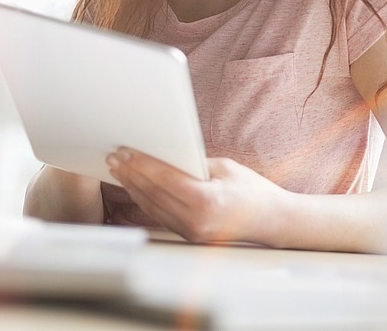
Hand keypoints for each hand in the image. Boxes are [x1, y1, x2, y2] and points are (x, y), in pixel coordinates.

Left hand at [106, 148, 291, 244]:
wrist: (271, 220)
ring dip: (133, 187)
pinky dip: (145, 199)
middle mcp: (196, 221)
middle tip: (114, 158)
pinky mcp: (189, 235)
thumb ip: (194, 164)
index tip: (125, 152)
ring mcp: (191, 231)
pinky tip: (135, 187)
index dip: (142, 165)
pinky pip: (160, 215)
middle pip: (154, 194)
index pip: (165, 180)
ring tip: (119, 170)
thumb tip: (165, 155)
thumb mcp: (226, 168)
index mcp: (207, 201)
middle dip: (132, 174)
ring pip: (152, 206)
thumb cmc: (253, 191)